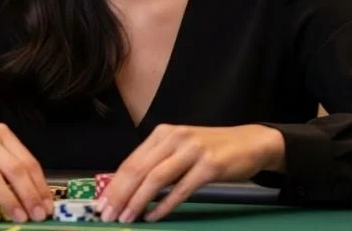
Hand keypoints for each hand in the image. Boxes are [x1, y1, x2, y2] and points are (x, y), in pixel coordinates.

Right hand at [0, 121, 52, 222]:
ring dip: (9, 201)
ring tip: (19, 218)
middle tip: (38, 214)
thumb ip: (9, 161)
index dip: (40, 185)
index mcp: (0, 133)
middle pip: (14, 169)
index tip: (47, 204)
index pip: (27, 161)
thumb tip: (34, 191)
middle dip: (29, 195)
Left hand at [98, 124, 284, 222]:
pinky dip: (165, 205)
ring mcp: (192, 150)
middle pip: (139, 169)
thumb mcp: (180, 149)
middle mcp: (175, 138)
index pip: (131, 161)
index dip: (114, 185)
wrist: (250, 143)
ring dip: (138, 201)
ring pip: (156, 178)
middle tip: (107, 215)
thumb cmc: (211, 149)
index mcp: (163, 134)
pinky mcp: (209, 166)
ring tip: (126, 218)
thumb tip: (128, 188)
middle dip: (120, 195)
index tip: (101, 204)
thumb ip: (157, 162)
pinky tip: (154, 216)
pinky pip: (181, 189)